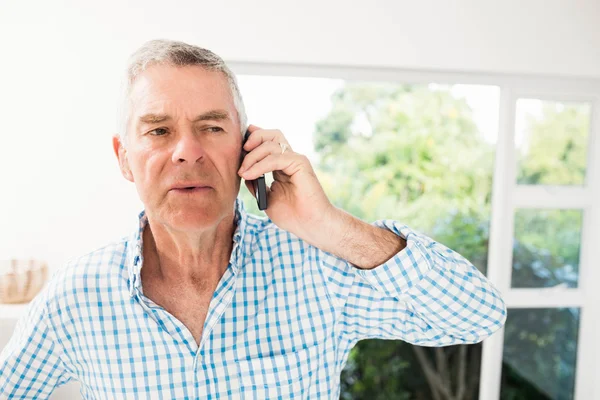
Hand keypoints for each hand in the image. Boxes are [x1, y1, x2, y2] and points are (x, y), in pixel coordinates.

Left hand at [238, 124, 334, 239]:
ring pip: (271, 143)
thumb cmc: (292, 215)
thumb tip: (243, 172)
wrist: (310, 225)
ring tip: (243, 172)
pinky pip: (276, 158)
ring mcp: (296, 160)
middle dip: (252, 139)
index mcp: (282, 165)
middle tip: (240, 153)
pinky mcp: (300, 164)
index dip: (252, 140)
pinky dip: (260, 165)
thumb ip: (256, 184)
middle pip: (271, 135)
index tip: (237, 149)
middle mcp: (290, 159)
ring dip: (252, 156)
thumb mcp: (266, 198)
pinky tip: (250, 175)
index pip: (268, 142)